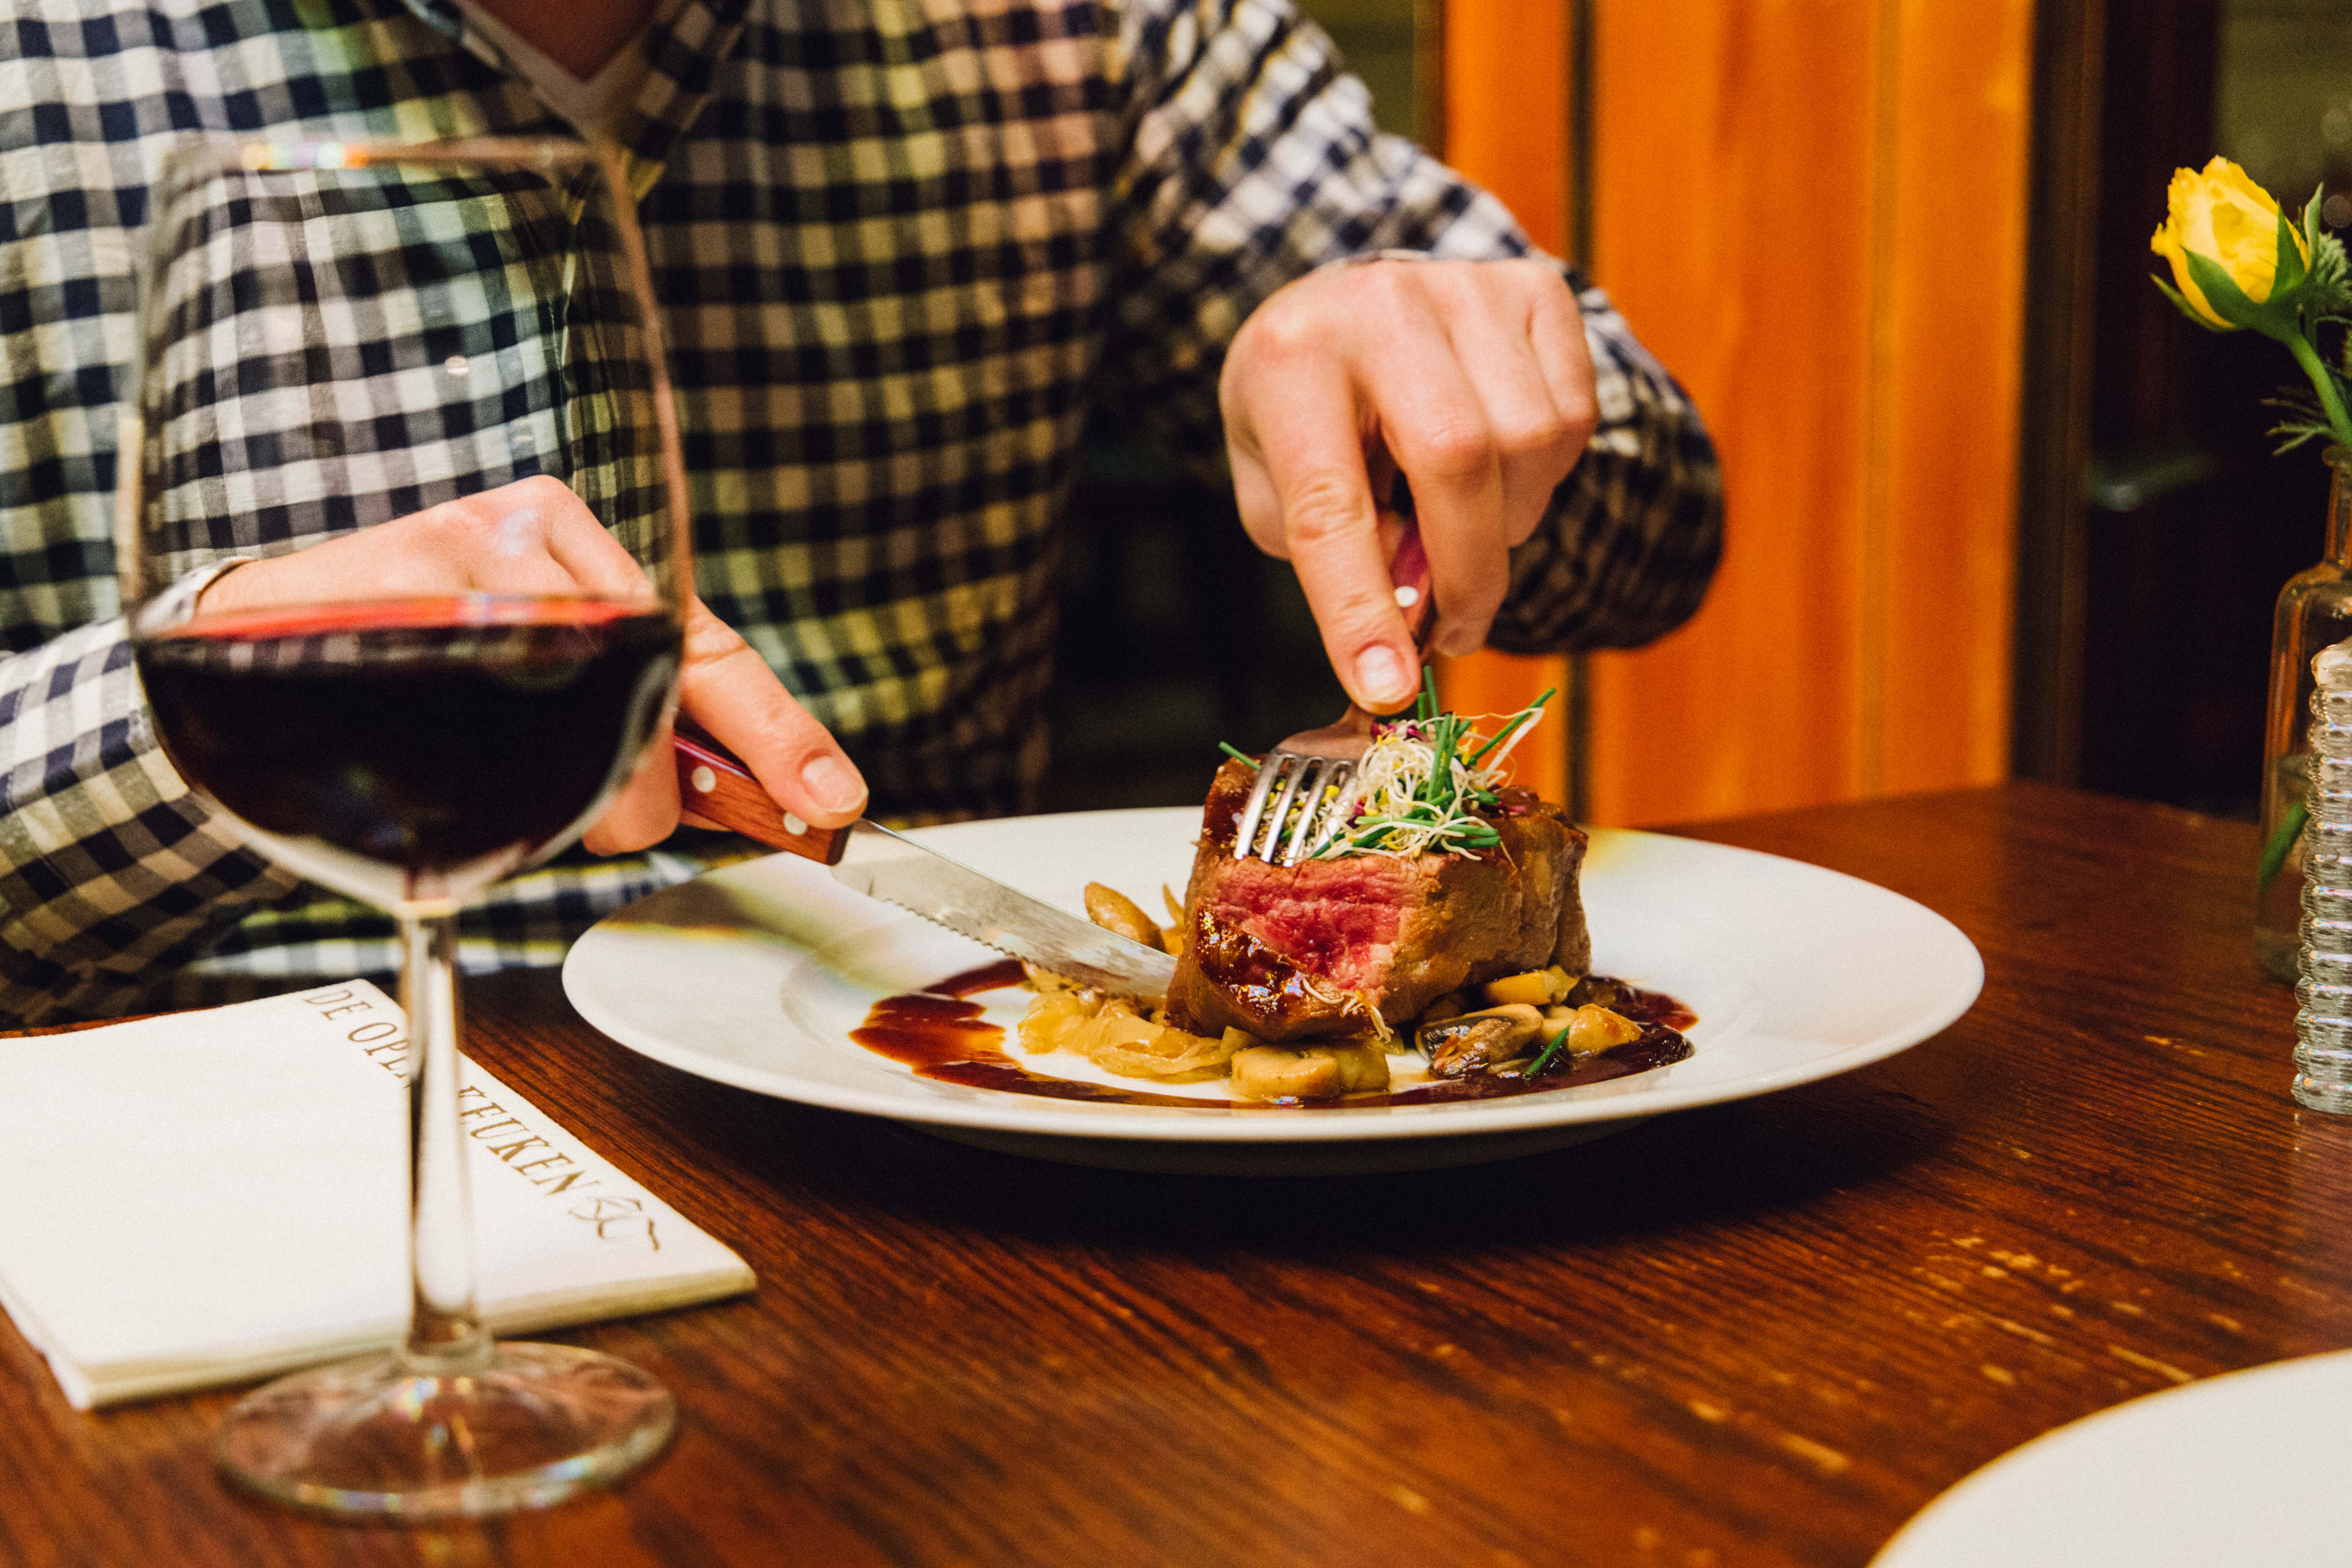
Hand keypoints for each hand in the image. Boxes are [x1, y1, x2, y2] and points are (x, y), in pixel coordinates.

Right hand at [194, 475, 867, 850]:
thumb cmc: (424, 671)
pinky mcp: (403, 591)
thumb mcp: (549, 679)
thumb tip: (755, 793)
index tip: (829, 798)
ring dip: (571, 789)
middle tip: (618, 813)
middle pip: (653, 693)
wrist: (254, 643)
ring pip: (584, 723)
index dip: (777, 732)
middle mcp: (534, 540)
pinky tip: (460, 753)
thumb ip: (644, 721)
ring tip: (512, 773)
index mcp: (582, 549)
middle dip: (648, 790)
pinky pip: (501, 729)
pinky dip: (495, 769)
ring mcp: (465, 559)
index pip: (705, 647)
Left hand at [1219, 257, 1596, 707]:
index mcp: (1289, 361)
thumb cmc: (1306, 412)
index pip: (1328, 503)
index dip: (1359, 606)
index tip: (1387, 688)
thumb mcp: (1277, 486)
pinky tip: (1496, 472)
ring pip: (1529, 444)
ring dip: (1504, 524)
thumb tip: (1410, 614)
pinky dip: (1542, 476)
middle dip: (1466, 574)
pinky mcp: (1535, 288)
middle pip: (1456, 463)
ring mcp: (1466, 286)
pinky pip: (1572, 417)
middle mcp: (1380, 306)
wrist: (1345, 308)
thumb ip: (1333, 556)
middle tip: (1452, 631)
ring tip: (1460, 527)